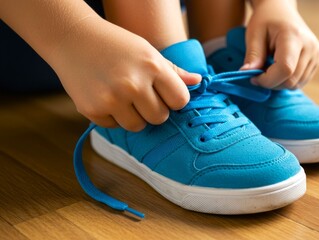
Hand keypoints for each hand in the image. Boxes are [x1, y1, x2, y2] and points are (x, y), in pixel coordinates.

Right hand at [49, 17, 200, 130]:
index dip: (174, 100)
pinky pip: (114, 126)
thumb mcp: (147, 51)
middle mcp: (133, 84)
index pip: (180, 100)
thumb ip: (173, 70)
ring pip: (138, 126)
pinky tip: (105, 97)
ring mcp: (111, 99)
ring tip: (124, 97)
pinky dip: (112, 117)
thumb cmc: (116, 44)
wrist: (72, 38)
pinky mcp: (92, 110)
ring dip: (134, 116)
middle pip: (160, 118)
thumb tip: (198, 82)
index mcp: (152, 66)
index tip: (165, 94)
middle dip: (154, 110)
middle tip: (141, 95)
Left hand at [242, 0, 318, 89]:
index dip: (268, 80)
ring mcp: (316, 55)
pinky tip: (279, 69)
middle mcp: (310, 47)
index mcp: (294, 37)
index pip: (285, 69)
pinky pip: (301, 82)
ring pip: (296, 84)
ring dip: (279, 83)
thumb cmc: (266, 20)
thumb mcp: (254, 33)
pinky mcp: (317, 61)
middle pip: (291, 80)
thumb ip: (252, 55)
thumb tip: (247, 73)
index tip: (254, 77)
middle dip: (272, 83)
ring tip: (269, 69)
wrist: (282, 11)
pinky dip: (287, 81)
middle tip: (259, 73)